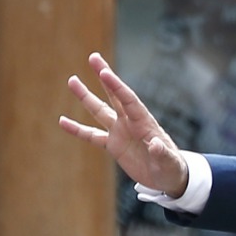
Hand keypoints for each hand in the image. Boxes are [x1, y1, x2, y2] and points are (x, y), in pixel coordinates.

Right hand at [59, 52, 189, 196]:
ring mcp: (120, 132)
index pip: (128, 101)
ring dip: (86, 97)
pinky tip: (62, 121)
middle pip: (115, 96)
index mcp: (145, 124)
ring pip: (100, 110)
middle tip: (94, 57)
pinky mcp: (113, 145)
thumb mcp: (170, 163)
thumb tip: (155, 144)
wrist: (169, 178)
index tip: (104, 72)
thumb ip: (163, 153)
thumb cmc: (173, 169)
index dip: (116, 87)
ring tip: (72, 81)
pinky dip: (77, 129)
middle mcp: (131, 123)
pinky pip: (91, 135)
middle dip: (105, 77)